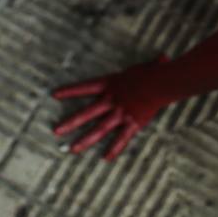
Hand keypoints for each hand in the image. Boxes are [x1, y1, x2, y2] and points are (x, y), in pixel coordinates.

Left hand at [53, 56, 169, 159]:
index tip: (54, 94)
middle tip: (56, 131)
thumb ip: (150, 64)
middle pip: (87, 113)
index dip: (69, 91)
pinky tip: (105, 158)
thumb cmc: (153, 72)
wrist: (160, 83)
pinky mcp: (132, 123)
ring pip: (99, 129)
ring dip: (85, 140)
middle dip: (71, 122)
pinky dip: (114, 149)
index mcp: (109, 84)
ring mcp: (120, 113)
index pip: (84, 87)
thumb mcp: (146, 66)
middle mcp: (111, 100)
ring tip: (73, 149)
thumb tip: (163, 58)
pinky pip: (121, 138)